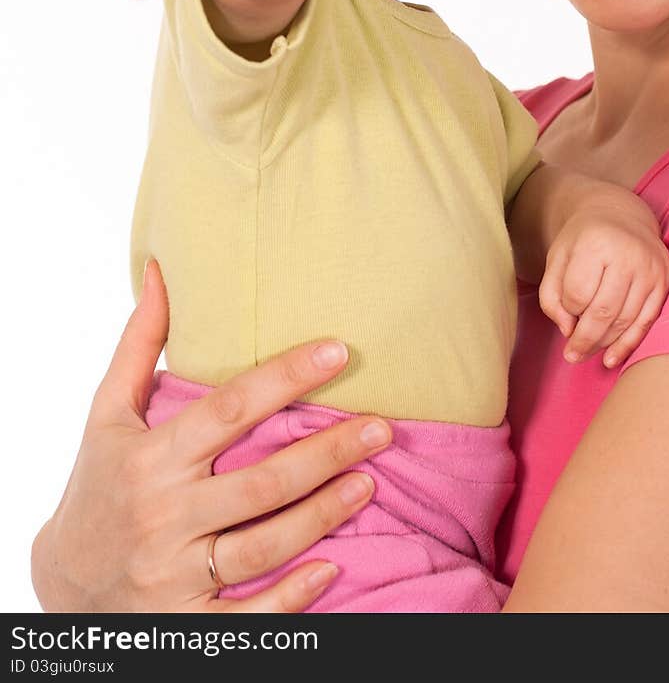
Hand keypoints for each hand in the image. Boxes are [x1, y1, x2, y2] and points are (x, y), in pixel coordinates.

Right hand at [31, 262, 391, 612]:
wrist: (63, 586)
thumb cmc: (98, 484)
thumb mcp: (107, 415)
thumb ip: (140, 343)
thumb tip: (161, 270)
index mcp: (152, 458)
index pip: (229, 410)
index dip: (286, 377)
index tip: (337, 351)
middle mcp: (164, 515)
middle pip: (261, 482)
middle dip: (327, 452)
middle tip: (381, 427)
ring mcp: (175, 574)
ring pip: (263, 544)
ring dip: (324, 513)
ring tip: (369, 481)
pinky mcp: (187, 624)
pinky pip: (248, 616)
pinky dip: (291, 597)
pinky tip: (332, 567)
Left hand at [539, 193, 668, 368]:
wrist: (620, 216)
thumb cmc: (583, 241)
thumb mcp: (557, 258)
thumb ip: (551, 295)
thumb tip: (568, 331)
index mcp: (596, 243)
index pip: (578, 294)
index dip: (568, 310)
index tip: (565, 311)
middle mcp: (628, 254)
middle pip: (603, 312)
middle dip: (584, 340)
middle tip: (571, 356)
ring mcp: (650, 268)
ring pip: (625, 320)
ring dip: (604, 344)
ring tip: (586, 353)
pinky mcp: (664, 281)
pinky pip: (646, 322)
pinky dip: (628, 344)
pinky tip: (611, 359)